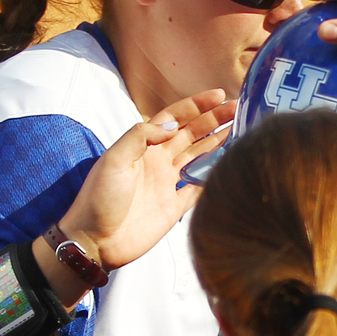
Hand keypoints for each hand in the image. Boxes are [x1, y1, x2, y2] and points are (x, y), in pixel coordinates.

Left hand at [59, 90, 232, 272]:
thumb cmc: (99, 198)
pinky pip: (200, 187)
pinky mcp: (176, 207)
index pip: (174, 118)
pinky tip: (232, 163)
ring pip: (200, 156)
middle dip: (214, 119)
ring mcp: (169, 184)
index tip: (219, 95)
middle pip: (192, 134)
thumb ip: (140, 136)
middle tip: (238, 108)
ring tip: (241, 127)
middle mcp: (159, 161)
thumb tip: (172, 125)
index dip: (196, 106)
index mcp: (144, 147)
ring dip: (219, 141)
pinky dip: (215, 175)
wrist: (95, 240)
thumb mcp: (114, 159)